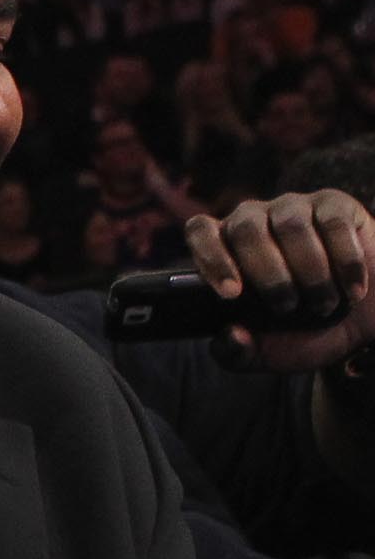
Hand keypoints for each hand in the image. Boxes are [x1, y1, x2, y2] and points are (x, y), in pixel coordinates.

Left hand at [186, 191, 374, 372]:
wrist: (367, 318)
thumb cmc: (307, 330)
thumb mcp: (270, 351)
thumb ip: (239, 353)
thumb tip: (228, 336)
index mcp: (226, 249)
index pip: (200, 231)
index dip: (211, 258)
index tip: (232, 293)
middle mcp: (254, 220)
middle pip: (245, 229)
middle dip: (267, 274)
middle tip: (287, 307)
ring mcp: (294, 208)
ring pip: (290, 225)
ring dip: (310, 273)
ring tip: (323, 303)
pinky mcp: (335, 206)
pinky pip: (333, 224)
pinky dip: (345, 263)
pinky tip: (352, 290)